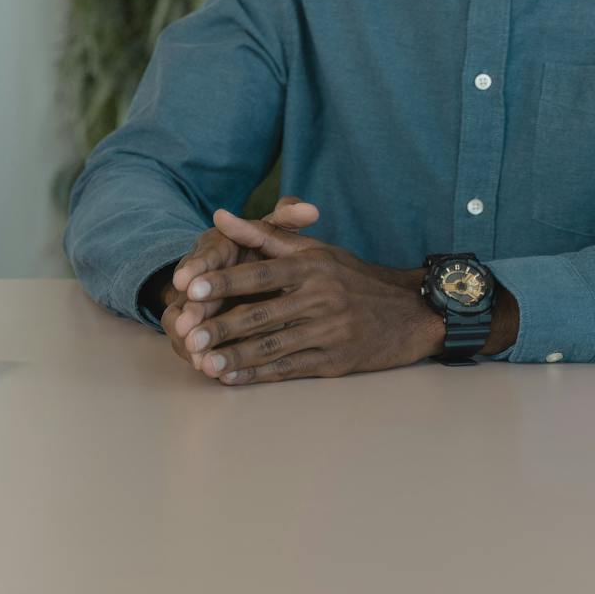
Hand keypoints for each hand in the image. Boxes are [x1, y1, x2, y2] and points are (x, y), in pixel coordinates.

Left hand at [179, 210, 443, 384]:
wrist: (408, 313)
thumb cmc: (351, 277)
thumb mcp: (314, 249)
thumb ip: (264, 234)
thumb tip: (220, 216)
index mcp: (311, 267)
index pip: (259, 273)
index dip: (223, 282)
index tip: (190, 288)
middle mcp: (321, 298)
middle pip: (261, 314)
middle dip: (220, 326)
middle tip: (186, 335)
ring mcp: (329, 333)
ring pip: (272, 346)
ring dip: (233, 356)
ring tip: (202, 362)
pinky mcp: (334, 362)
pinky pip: (288, 369)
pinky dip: (257, 374)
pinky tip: (231, 377)